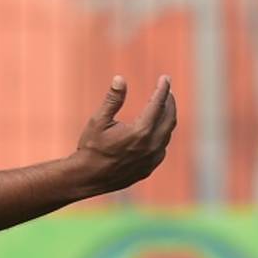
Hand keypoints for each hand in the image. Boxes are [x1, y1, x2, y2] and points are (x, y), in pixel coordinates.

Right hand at [73, 75, 176, 195]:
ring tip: (163, 107)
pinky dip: (162, 135)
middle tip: (168, 91)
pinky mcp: (148, 169)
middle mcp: (150, 146)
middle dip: (170, 102)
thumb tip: (120, 79)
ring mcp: (151, 160)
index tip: (166, 78)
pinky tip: (156, 130)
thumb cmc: (91, 147)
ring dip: (167, 118)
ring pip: (167, 134)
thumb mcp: (98, 120)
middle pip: (169, 119)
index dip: (162, 89)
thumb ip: (112, 99)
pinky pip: (161, 148)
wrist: (87, 178)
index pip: (158, 104)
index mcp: (140, 132)